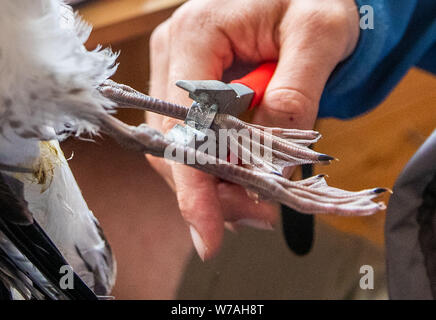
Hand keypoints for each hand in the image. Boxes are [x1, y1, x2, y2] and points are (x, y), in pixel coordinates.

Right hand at [147, 0, 359, 259]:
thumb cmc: (314, 0)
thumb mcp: (318, 35)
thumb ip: (294, 95)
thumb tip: (270, 163)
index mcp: (196, 34)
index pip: (183, 124)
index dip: (193, 183)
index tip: (207, 231)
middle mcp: (175, 54)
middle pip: (175, 144)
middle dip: (210, 190)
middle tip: (257, 216)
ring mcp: (178, 70)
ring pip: (181, 146)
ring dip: (215, 183)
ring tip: (256, 203)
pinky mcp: (192, 86)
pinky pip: (194, 137)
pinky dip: (218, 165)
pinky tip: (243, 179)